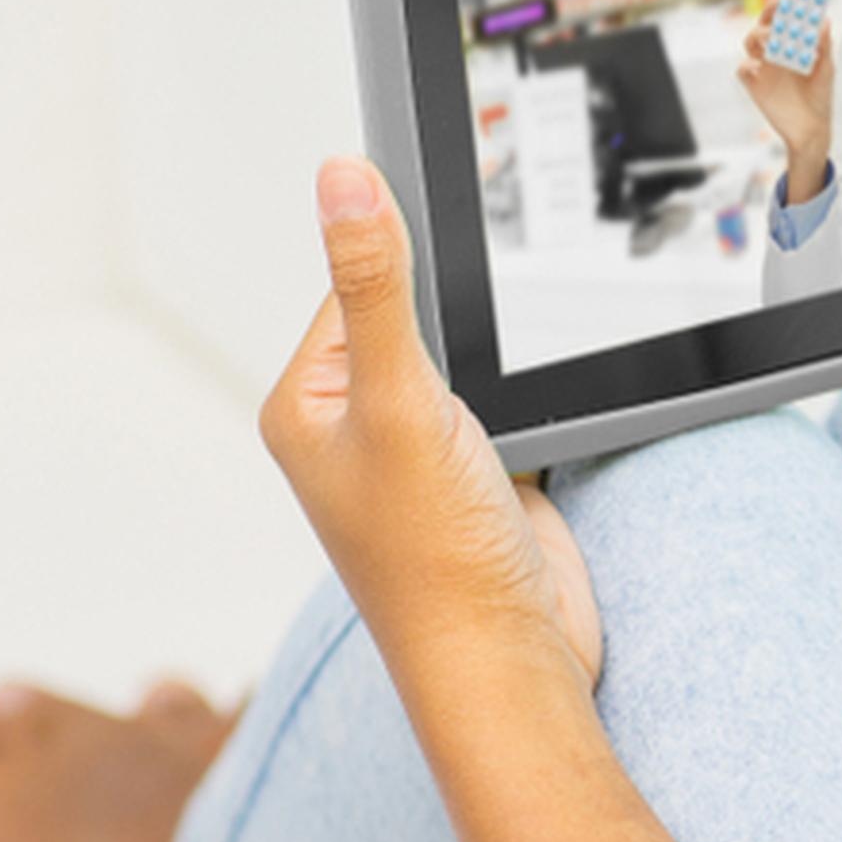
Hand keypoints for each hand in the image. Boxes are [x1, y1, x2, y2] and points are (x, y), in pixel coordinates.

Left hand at [260, 159, 602, 693]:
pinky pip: (510, 408)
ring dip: (505, 372)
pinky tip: (536, 436)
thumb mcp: (401, 402)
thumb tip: (342, 177)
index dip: (407, 271)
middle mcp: (355, 429)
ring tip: (500, 425)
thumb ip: (378, 285)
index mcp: (306, 405)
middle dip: (467, 330)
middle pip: (419, 320)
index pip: (352, 287)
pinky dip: (533, 408)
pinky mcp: (482, 478)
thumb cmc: (434, 564)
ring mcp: (421, 457)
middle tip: (479, 380)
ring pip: (471, 366)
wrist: (511, 664)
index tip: (454, 270)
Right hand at [738, 13, 835, 198]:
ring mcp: (762, 67)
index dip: (783, 4)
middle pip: (764, 24)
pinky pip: (743, 70)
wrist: (812, 128)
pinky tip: (760, 66)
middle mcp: (774, 52)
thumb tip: (824, 20)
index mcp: (791, 44)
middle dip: (769, 13)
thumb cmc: (819, 96)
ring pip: (750, 41)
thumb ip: (824, 45)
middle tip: (779, 9)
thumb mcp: (826, 69)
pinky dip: (748, 65)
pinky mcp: (754, 85)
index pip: (783, 18)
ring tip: (773, 38)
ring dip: (760, 35)